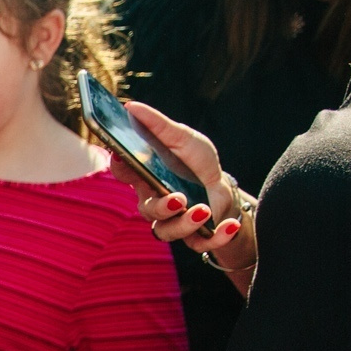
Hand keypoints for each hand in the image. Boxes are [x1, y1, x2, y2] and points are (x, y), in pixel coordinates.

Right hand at [111, 101, 251, 269]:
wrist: (223, 189)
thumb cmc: (198, 164)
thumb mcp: (184, 139)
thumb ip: (158, 126)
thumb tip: (131, 106)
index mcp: (147, 177)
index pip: (124, 173)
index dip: (120, 166)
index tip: (123, 157)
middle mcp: (155, 202)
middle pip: (146, 210)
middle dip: (160, 207)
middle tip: (177, 198)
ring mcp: (173, 221)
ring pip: (167, 231)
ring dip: (185, 224)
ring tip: (204, 210)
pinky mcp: (195, 237)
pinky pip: (201, 244)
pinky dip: (217, 236)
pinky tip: (230, 226)